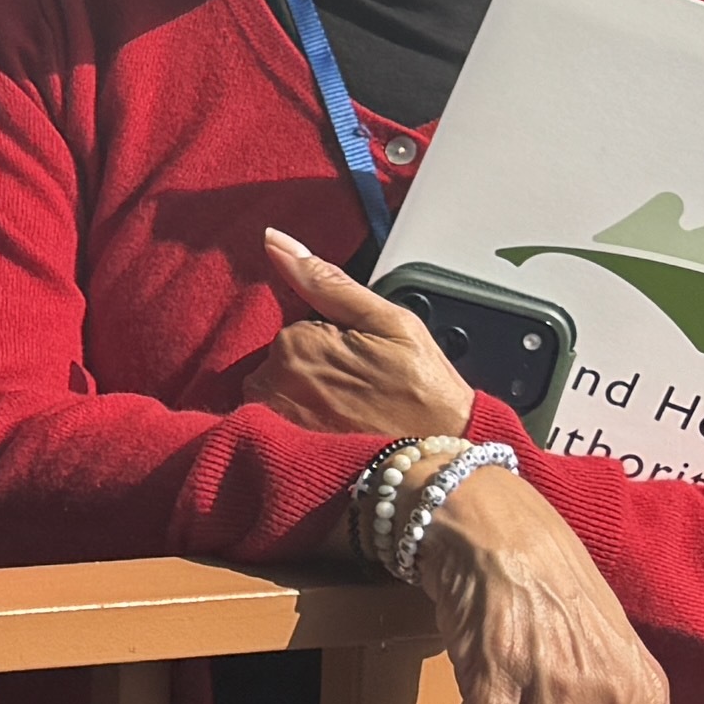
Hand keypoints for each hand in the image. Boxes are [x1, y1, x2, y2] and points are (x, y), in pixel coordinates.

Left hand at [239, 228, 478, 440]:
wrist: (435, 464)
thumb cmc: (423, 391)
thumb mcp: (388, 322)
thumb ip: (326, 281)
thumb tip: (275, 239)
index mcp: (297, 341)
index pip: (294, 326)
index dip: (328, 340)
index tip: (359, 362)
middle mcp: (272, 380)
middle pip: (279, 359)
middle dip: (311, 368)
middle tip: (358, 391)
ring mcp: (271, 419)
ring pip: (274, 391)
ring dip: (301, 398)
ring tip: (347, 416)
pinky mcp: (276, 454)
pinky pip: (268, 426)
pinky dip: (293, 427)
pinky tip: (329, 436)